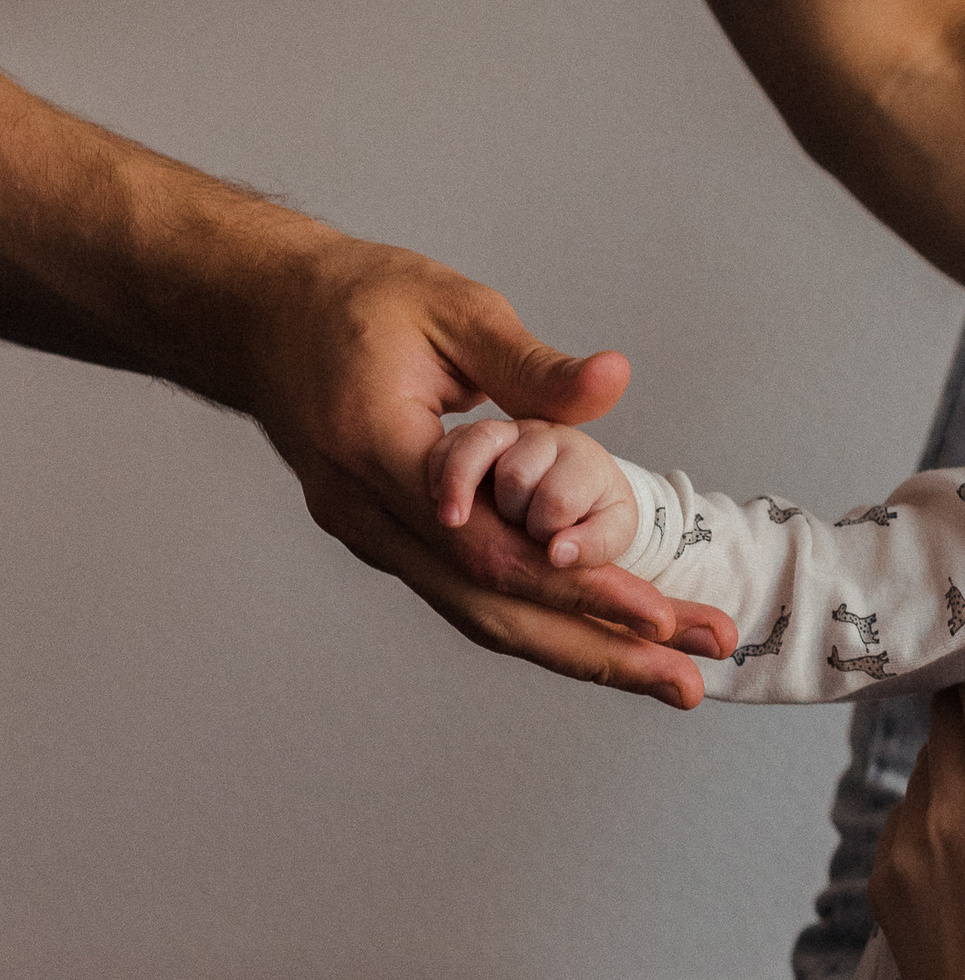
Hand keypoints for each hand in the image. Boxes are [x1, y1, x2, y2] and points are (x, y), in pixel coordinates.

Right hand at [238, 232, 737, 706]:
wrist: (259, 314)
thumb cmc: (354, 299)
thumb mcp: (452, 308)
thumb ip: (533, 364)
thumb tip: (615, 380)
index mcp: (377, 451)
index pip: (488, 546)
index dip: (575, 586)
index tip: (656, 615)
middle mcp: (366, 513)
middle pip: (491, 608)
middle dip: (598, 649)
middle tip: (690, 679)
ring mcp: (370, 535)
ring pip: (479, 616)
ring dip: (579, 651)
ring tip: (669, 676)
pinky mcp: (386, 541)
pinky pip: (466, 595)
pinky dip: (538, 622)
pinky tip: (605, 642)